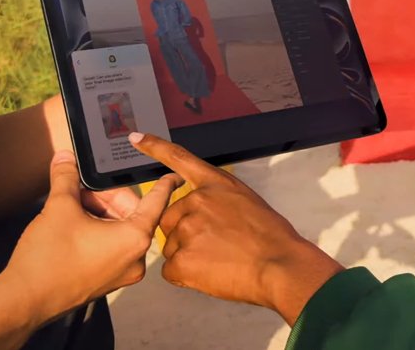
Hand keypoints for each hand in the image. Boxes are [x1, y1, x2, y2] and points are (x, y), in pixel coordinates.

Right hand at [0, 151, 180, 325]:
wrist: (24, 300)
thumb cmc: (47, 259)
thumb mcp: (59, 207)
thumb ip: (66, 177)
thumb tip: (65, 158)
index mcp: (134, 238)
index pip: (157, 201)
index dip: (163, 183)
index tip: (174, 174)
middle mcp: (135, 258)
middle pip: (132, 213)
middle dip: (106, 197)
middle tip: (81, 188)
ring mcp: (122, 272)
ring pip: (120, 229)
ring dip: (99, 212)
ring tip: (72, 206)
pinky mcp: (106, 280)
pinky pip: (112, 246)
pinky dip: (98, 230)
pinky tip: (74, 224)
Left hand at [129, 132, 343, 324]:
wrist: (279, 265)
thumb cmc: (271, 237)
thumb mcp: (246, 201)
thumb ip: (218, 201)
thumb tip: (204, 216)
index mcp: (214, 185)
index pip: (178, 159)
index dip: (154, 146)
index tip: (135, 137)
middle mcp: (195, 202)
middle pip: (170, 219)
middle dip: (184, 233)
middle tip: (214, 246)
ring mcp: (186, 230)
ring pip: (171, 246)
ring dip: (188, 255)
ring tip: (218, 260)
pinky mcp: (181, 259)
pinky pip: (171, 269)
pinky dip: (186, 275)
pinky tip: (210, 273)